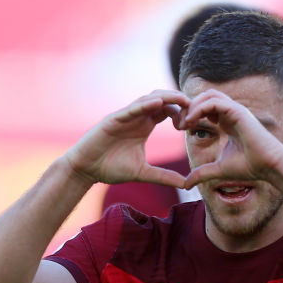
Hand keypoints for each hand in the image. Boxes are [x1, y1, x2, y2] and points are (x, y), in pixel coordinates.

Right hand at [65, 91, 189, 186]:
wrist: (86, 169)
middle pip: (162, 100)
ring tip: (183, 100)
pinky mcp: (113, 120)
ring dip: (166, 98)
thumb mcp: (143, 173)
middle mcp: (137, 117)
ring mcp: (125, 116)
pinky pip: (131, 109)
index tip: (194, 124)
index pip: (168, 111)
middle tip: (196, 109)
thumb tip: (186, 184)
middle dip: (180, 101)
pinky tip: (157, 104)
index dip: (183, 113)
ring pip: (148, 99)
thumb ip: (164, 176)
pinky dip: (144, 105)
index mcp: (145, 125)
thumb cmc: (111, 168)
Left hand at [180, 89, 282, 188]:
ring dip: (193, 105)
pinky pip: (214, 102)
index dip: (190, 114)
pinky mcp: (238, 112)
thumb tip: (186, 185)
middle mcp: (231, 113)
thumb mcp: (218, 170)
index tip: (181, 129)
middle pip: (205, 97)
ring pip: (209, 95)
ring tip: (185, 122)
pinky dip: (200, 108)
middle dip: (189, 107)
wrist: (269, 166)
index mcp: (227, 122)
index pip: (205, 107)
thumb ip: (202, 174)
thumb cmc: (250, 167)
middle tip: (179, 124)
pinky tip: (192, 122)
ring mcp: (236, 111)